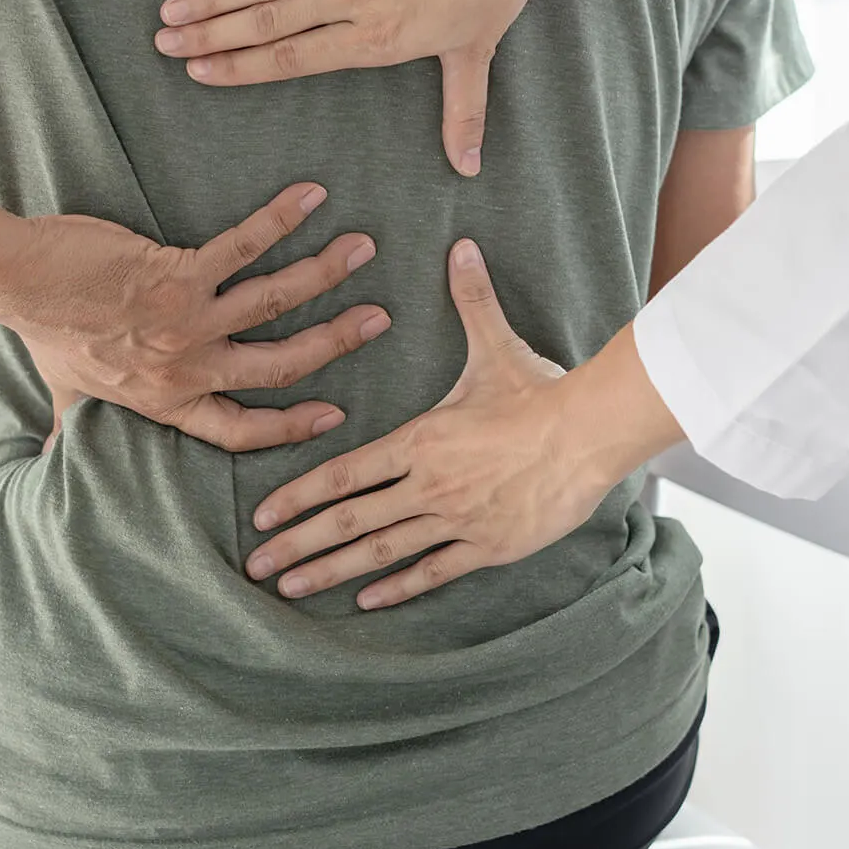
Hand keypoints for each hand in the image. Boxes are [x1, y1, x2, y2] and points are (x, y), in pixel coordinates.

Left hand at [0, 183, 390, 451]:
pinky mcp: (177, 273)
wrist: (18, 282)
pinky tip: (310, 197)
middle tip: (377, 321)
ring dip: (324, 274)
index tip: (333, 418)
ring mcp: (186, 322)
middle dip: (336, 344)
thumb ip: (72, 428)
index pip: (241, 429)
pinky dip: (280, 220)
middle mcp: (185, 368)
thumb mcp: (65, 393)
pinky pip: (243, 247)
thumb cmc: (44, 331)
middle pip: (278, 365)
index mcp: (167, 402)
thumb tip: (48, 463)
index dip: (291, 429)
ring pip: (274, 303)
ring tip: (361, 250)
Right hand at [153, 0, 660, 176]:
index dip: (242, 67)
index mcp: (377, 37)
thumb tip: (466, 169)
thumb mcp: (476, 53)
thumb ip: (462, 112)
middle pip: (269, 21)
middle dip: (212, 36)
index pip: (294, 57)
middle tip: (164, 45)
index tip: (200, 74)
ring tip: (174, 7)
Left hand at [244, 239, 590, 606]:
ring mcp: (456, 519)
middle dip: (298, 545)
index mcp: (419, 440)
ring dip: (333, 572)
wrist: (592, 434)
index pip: (344, 472)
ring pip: (382, 552)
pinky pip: (434, 571)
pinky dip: (397, 588)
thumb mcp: (497, 346)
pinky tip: (366, 602)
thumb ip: (471, 301)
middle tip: (256, 566)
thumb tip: (461, 247)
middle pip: (349, 520)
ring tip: (292, 588)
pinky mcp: (489, 546)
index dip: (297, 495)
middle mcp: (428, 484)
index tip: (263, 515)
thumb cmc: (542, 392)